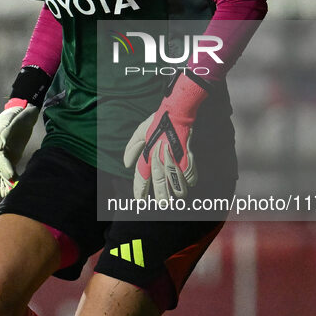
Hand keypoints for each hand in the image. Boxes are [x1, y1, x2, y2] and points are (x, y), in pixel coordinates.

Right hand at [0, 98, 38, 196]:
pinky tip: (6, 194)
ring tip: (11, 195)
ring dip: (7, 183)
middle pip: (1, 167)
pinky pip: (7, 172)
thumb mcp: (11, 119)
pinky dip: (6, 183)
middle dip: (7, 178)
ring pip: (3, 172)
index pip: (0, 158)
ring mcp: (3, 156)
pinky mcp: (10, 158)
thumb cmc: (17, 115)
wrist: (21, 112)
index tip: (12, 176)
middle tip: (15, 188)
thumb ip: (5, 131)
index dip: (5, 168)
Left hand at [123, 74, 206, 200]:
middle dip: (160, 196)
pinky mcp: (186, 156)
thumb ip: (132, 148)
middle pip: (159, 183)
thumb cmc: (158, 121)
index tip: (139, 199)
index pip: (141, 176)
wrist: (177, 111)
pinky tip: (189, 184)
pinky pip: (189, 173)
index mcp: (147, 153)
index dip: (140, 189)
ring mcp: (173, 158)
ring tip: (177, 198)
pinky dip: (190, 180)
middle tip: (162, 205)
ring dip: (177, 192)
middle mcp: (159, 158)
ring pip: (175, 182)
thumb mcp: (140, 132)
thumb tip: (126, 165)